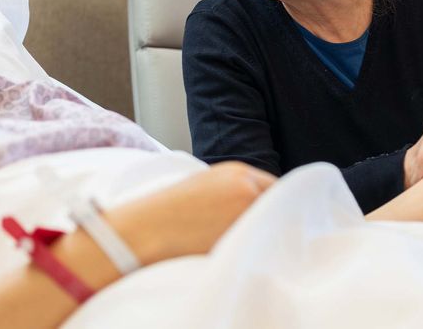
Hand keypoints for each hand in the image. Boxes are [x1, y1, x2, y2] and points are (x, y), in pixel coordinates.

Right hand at [112, 161, 275, 263]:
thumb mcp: (205, 185)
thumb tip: (259, 206)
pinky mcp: (241, 231)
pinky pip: (259, 242)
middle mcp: (247, 185)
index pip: (274, 186)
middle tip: (261, 235)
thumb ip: (235, 190)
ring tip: (241, 244)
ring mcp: (246, 208)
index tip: (270, 218)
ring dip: (263, 234)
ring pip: (270, 224)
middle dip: (272, 218)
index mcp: (238, 171)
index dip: (274, 203)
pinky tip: (236, 252)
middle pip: (278, 204)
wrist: (145, 229)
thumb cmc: (168, 212)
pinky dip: (254, 248)